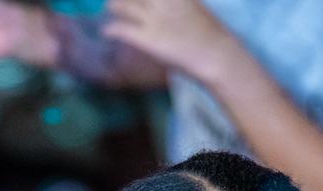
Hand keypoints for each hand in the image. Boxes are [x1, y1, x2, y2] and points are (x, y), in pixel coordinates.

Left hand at [103, 0, 234, 80]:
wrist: (216, 53)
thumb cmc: (207, 32)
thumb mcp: (191, 5)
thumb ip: (178, 2)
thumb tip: (168, 4)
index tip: (139, 0)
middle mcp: (162, 3)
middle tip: (116, 1)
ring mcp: (153, 20)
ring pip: (120, 5)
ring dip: (113, 5)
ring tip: (110, 7)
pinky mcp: (147, 39)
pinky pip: (120, 30)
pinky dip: (110, 30)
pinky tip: (106, 32)